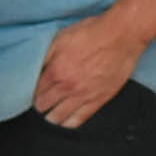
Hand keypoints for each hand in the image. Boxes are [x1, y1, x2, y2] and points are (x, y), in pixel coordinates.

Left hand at [34, 11, 146, 127]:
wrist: (122, 36)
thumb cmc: (94, 33)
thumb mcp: (62, 37)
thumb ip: (46, 55)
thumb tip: (36, 67)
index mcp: (56, 70)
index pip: (35, 90)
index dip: (33, 91)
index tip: (35, 91)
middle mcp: (67, 86)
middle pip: (44, 105)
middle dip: (40, 104)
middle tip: (41, 102)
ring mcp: (83, 95)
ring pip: (58, 117)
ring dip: (51, 116)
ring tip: (51, 113)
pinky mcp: (99, 100)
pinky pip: (79, 119)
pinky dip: (69, 122)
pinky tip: (66, 120)